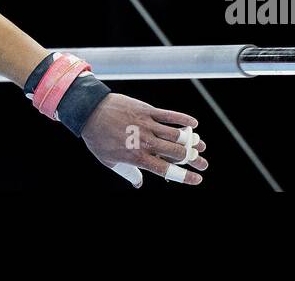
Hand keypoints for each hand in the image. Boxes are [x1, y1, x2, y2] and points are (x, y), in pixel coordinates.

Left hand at [79, 92, 206, 186]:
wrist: (90, 111)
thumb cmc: (98, 138)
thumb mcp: (110, 161)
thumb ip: (128, 173)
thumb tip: (139, 184)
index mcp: (138, 158)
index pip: (168, 170)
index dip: (186, 176)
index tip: (198, 179)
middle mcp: (146, 142)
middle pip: (177, 153)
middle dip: (194, 159)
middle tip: (204, 163)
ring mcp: (147, 125)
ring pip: (177, 134)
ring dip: (193, 141)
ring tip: (202, 145)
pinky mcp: (147, 110)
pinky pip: (169, 115)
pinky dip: (183, 119)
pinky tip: (194, 123)